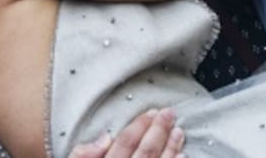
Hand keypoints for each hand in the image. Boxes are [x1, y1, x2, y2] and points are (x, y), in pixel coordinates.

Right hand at [68, 108, 184, 157]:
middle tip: (169, 113)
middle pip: (145, 153)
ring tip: (178, 131)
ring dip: (171, 148)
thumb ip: (82, 154)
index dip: (139, 126)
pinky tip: (182, 156)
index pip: (124, 144)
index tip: (151, 112)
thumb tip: (104, 137)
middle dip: (158, 131)